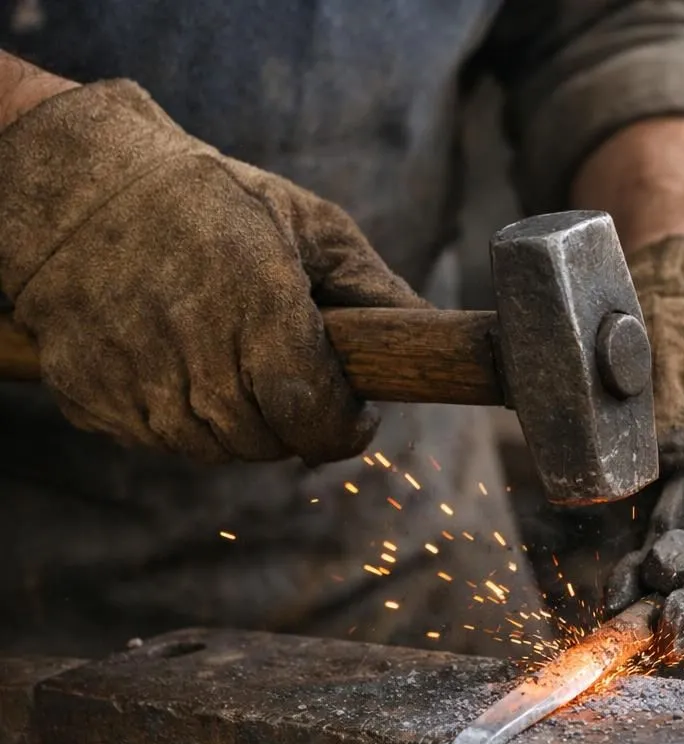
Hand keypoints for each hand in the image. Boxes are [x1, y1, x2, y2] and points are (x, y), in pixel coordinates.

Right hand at [0, 80, 422, 463]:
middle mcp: (193, 352)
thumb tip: (432, 336)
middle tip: (295, 380)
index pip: (314, 417)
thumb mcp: (309, 224)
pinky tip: (183, 366)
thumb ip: (375, 290)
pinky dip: (181, 419)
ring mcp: (133, 380)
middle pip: (266, 442)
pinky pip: (155, 439)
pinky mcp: (90, 394)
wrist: (77, 182)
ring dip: (239, 425)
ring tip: (238, 368)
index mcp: (258, 308)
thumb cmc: (209, 198)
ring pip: (211, 449)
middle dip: (296, 423)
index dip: (344, 430)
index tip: (357, 413)